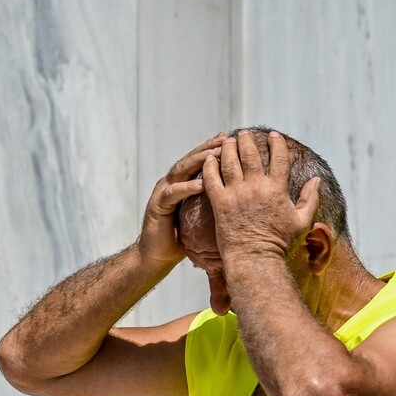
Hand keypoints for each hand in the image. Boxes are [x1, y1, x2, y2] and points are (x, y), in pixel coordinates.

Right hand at [137, 134, 224, 267]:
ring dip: (199, 161)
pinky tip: (202, 184)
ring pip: (181, 170)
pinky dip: (187, 187)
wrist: (156, 256)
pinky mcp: (157, 206)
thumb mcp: (200, 216)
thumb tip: (238, 198)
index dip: (212, 149)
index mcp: (181, 183)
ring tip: (217, 154)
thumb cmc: (182, 238)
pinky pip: (173, 193)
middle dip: (208, 148)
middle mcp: (170, 183)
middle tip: (225, 139)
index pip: (198, 161)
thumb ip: (211, 202)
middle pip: (190, 160)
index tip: (229, 139)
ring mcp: (162, 192)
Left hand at [202, 129, 320, 262]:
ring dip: (229, 147)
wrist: (255, 259)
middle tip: (245, 133)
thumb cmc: (280, 242)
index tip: (274, 135)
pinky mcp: (220, 203)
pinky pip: (212, 178)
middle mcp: (256, 187)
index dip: (277, 143)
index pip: (279, 157)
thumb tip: (317, 179)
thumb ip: (311, 198)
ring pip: (230, 162)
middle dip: (248, 140)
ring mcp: (236, 194)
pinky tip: (210, 158)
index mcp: (277, 189)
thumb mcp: (302, 220)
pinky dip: (210, 165)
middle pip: (251, 154)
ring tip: (228, 141)